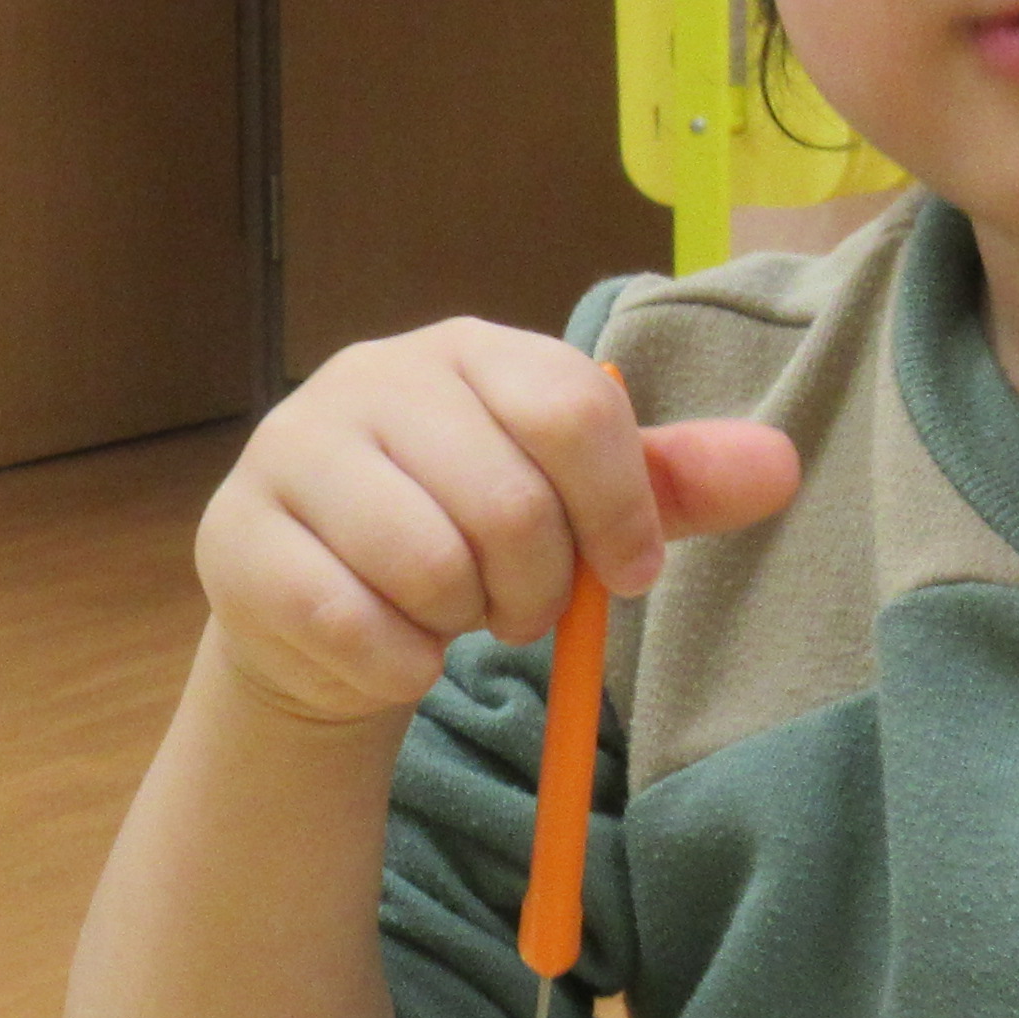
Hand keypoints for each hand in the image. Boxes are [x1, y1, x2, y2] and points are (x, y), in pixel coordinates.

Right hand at [195, 321, 801, 727]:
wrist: (321, 613)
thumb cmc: (461, 539)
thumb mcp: (573, 507)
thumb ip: (667, 483)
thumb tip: (781, 467)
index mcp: (467, 352)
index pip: (571, 406)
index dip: (619, 509)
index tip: (626, 577)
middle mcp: (370, 378)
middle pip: (507, 500)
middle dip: (535, 589)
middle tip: (517, 610)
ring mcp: (292, 450)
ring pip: (427, 563)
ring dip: (460, 624)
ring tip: (449, 617)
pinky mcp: (237, 535)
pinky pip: (351, 622)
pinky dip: (398, 665)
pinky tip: (395, 652)